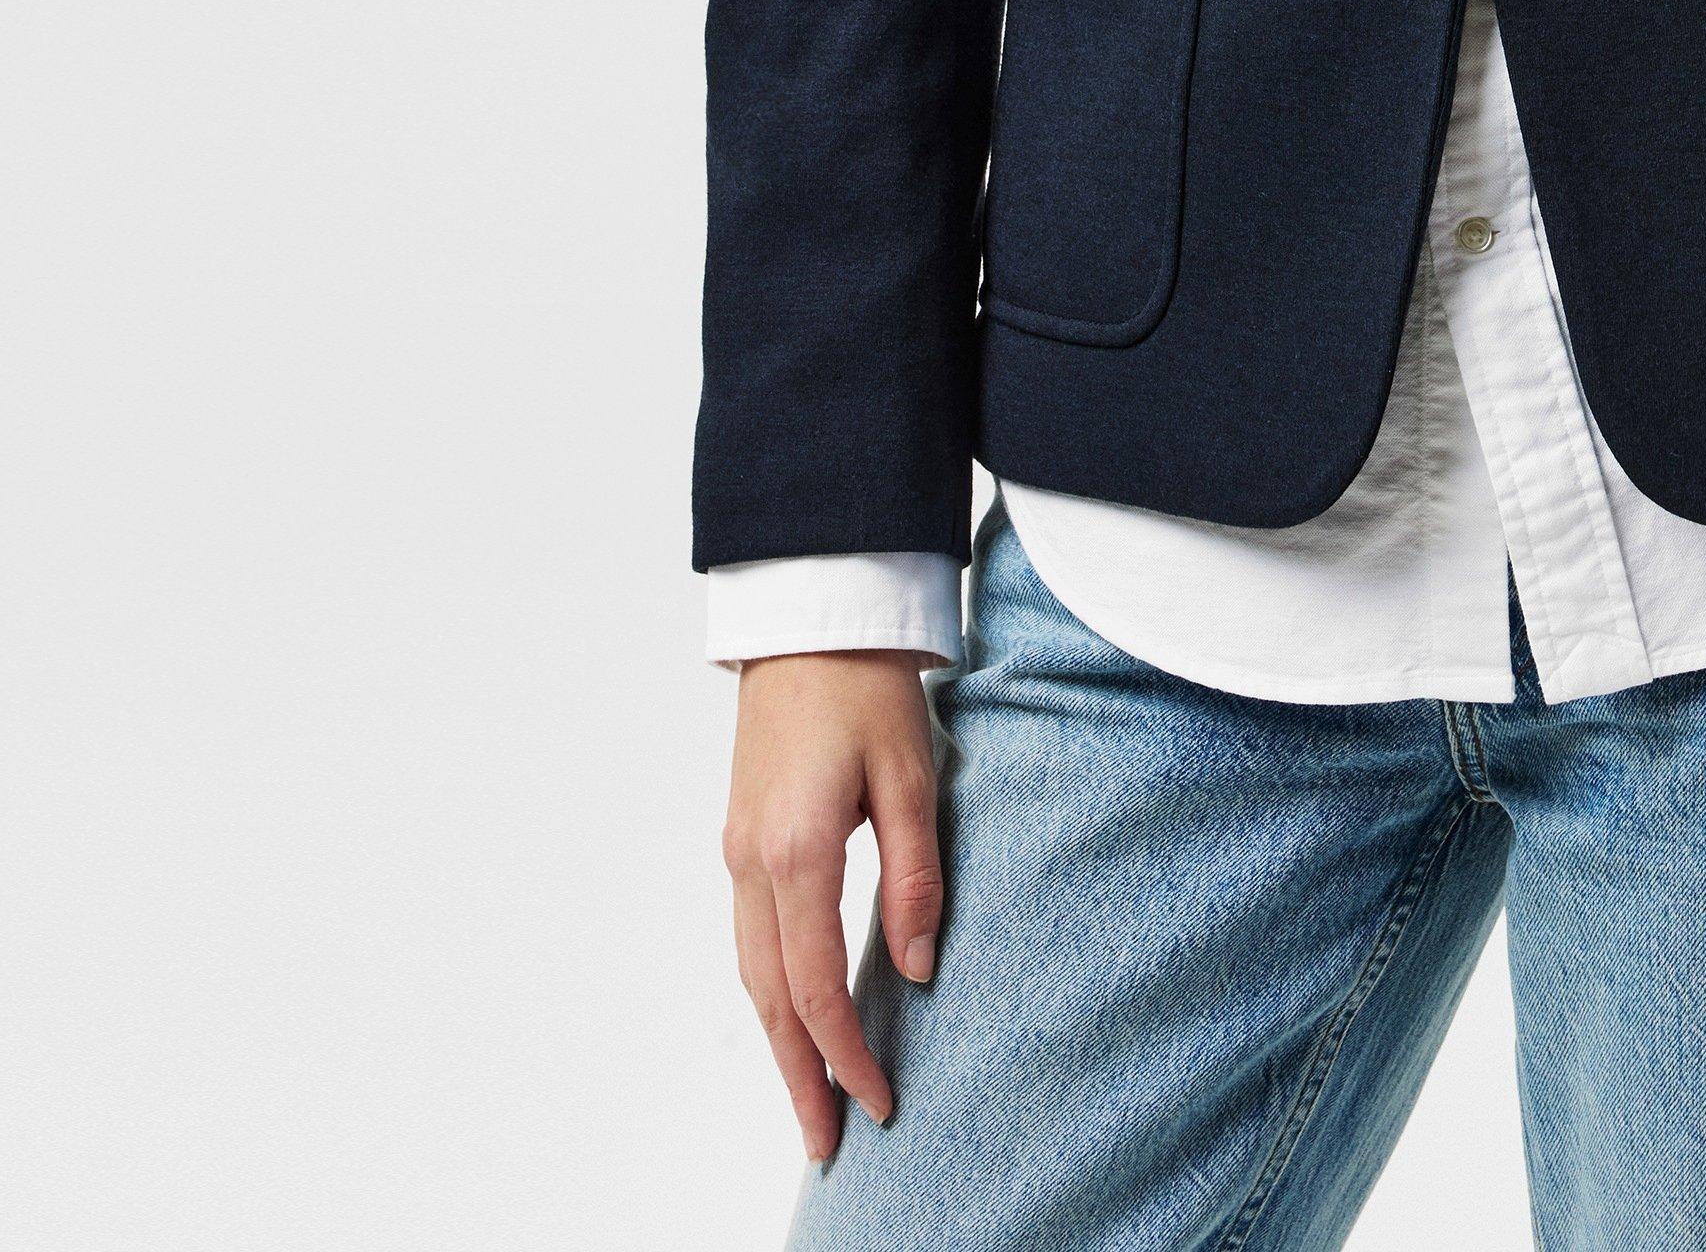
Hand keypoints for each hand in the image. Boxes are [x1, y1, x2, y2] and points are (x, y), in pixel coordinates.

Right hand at [723, 652, 942, 1162]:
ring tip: (813, 1096)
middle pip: (769, 998)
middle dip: (799, 1075)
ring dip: (780, 1040)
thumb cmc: (866, 686)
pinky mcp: (743, 837)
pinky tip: (797, 1013)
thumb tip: (914, 970)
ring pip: (751, 972)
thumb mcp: (912, 776)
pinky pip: (751, 936)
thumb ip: (915, 877)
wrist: (813, 615)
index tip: (881, 1103)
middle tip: (828, 1143)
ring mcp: (738, 851)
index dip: (846, 1054)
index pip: (815, 986)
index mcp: (794, 852)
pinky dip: (772, 989)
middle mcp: (751, 862)